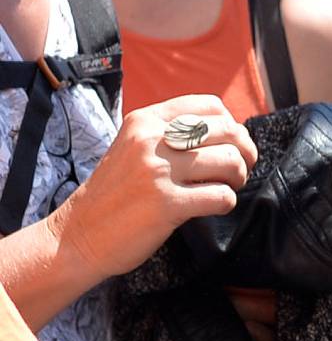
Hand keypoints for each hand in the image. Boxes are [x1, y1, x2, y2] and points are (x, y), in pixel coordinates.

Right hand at [53, 98, 256, 286]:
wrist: (78, 234)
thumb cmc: (115, 193)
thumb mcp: (134, 147)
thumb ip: (172, 134)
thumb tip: (232, 131)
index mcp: (145, 121)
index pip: (210, 106)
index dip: (232, 125)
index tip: (231, 145)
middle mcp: (151, 140)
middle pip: (228, 131)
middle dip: (244, 152)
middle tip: (239, 170)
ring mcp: (158, 172)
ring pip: (230, 161)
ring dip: (238, 178)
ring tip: (226, 188)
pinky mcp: (167, 204)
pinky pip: (221, 196)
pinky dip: (227, 202)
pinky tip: (214, 207)